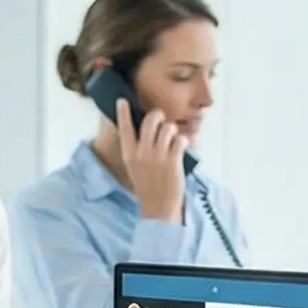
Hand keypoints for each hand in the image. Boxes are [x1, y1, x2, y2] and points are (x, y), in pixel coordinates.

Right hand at [112, 98, 186, 221]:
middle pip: (151, 120)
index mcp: (130, 154)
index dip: (123, 112)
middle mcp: (142, 152)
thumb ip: (137, 150)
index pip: (125, 128)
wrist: (159, 206)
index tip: (123, 101)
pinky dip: (185, 141)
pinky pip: (181, 139)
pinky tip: (183, 148)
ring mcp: (158, 156)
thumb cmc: (148, 186)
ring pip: (168, 127)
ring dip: (173, 131)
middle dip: (159, 116)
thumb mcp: (134, 167)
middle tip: (162, 121)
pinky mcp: (173, 160)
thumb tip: (145, 131)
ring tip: (173, 140)